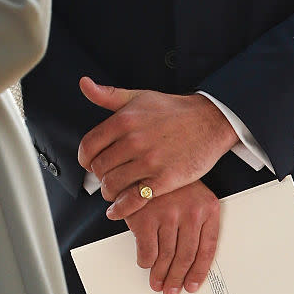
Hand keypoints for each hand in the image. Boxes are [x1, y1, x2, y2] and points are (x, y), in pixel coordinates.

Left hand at [77, 78, 237, 218]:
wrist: (208, 121)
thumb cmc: (173, 110)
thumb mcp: (139, 96)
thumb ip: (108, 94)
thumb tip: (84, 83)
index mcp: (124, 120)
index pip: (88, 146)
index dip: (85, 158)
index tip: (90, 163)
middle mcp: (134, 140)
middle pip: (99, 168)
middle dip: (99, 175)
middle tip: (106, 176)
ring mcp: (148, 161)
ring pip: (112, 185)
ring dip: (109, 191)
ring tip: (114, 190)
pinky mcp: (163, 180)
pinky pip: (132, 200)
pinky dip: (120, 209)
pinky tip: (117, 209)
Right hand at [126, 180, 219, 293]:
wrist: (145, 161)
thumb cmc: (171, 182)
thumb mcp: (194, 195)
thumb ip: (197, 222)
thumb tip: (193, 264)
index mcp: (208, 206)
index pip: (208, 248)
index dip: (199, 271)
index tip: (192, 285)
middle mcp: (190, 210)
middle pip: (186, 256)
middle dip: (177, 278)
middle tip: (171, 290)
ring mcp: (168, 213)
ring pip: (166, 257)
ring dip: (160, 275)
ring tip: (157, 282)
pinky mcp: (145, 217)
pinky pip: (147, 252)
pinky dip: (146, 262)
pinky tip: (146, 262)